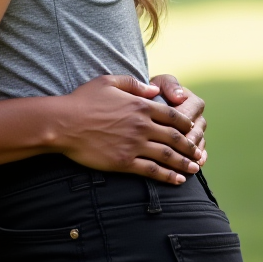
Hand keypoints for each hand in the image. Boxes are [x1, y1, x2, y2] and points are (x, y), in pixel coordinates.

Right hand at [55, 76, 201, 183]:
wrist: (64, 123)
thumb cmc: (83, 100)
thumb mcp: (108, 82)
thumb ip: (133, 84)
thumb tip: (154, 91)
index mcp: (139, 105)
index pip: (173, 115)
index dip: (185, 123)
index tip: (192, 129)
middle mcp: (141, 125)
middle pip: (175, 137)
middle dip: (190, 146)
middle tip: (198, 153)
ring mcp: (134, 145)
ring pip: (168, 156)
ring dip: (185, 163)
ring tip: (195, 168)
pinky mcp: (125, 162)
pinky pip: (152, 171)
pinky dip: (168, 176)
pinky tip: (178, 179)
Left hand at [151, 73, 207, 165]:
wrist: (144, 107)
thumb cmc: (150, 93)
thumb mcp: (157, 84)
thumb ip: (168, 86)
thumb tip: (179, 96)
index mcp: (189, 99)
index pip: (191, 109)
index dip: (184, 119)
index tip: (175, 128)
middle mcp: (196, 115)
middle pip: (197, 128)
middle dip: (191, 139)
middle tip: (184, 149)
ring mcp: (196, 130)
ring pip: (199, 141)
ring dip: (195, 151)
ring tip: (191, 161)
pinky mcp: (193, 142)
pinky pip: (200, 151)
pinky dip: (200, 158)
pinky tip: (197, 165)